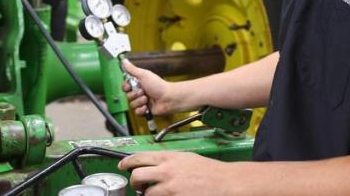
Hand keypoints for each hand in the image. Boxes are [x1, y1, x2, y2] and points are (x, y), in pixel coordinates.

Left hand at [118, 151, 233, 194]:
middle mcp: (167, 171)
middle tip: (138, 186)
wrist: (227, 182)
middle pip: (137, 176)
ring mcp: (171, 188)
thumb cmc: (209, 171)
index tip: (122, 166)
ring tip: (157, 194)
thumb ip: (168, 161)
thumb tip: (153, 166)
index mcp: (169, 157)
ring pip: (148, 193)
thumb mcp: (186, 158)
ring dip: (149, 195)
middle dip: (134, 182)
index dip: (127, 162)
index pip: (140, 157)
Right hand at [122, 59, 181, 115]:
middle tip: (143, 91)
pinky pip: (137, 112)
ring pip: (132, 104)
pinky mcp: (145, 111)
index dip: (126, 87)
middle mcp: (139, 93)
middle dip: (135, 94)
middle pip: (128, 96)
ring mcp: (142, 102)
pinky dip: (142, 110)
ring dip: (140, 101)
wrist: (168, 98)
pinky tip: (147, 107)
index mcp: (138, 83)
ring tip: (147, 99)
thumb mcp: (144, 74)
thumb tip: (124, 61)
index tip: (129, 86)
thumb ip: (132, 69)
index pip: (125, 86)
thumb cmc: (159, 85)